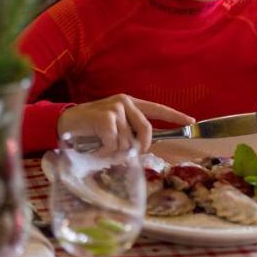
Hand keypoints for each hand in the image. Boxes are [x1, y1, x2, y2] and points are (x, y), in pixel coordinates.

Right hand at [58, 94, 194, 152]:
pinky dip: (105, 152)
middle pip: (146, 130)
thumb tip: (141, 149)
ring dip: (114, 151)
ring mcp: (115, 109)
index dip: (175, 116)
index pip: (157, 109)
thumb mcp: (113, 126)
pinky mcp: (106, 118)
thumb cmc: (90, 128)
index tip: (191, 122)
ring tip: (101, 147)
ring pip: (127, 142)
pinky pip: (115, 144)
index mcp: (129, 103)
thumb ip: (128, 132)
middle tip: (128, 154)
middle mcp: (124, 103)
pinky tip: (95, 148)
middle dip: (140, 146)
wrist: (65, 122)